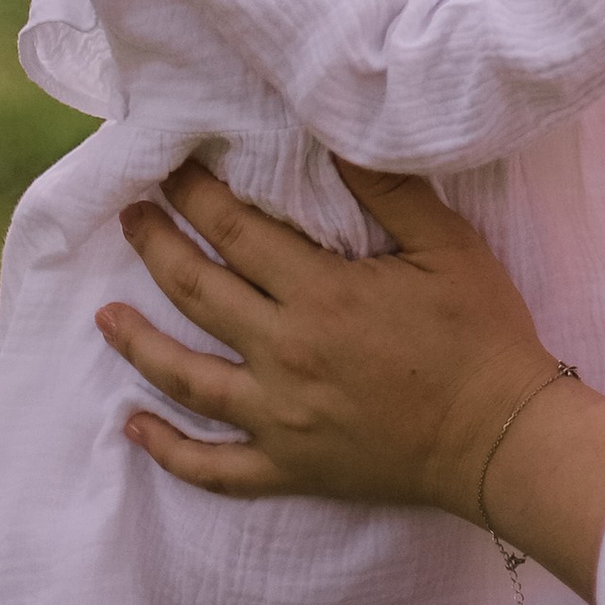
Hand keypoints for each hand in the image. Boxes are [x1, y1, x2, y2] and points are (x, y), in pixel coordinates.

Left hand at [100, 166, 604, 598]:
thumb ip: (389, 192)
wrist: (501, 438)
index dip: (196, 196)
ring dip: (138, 343)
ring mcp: (281, 418)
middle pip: (199, 291)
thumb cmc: (481, 332)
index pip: (237, 232)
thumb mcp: (448, 246)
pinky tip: (133, 429)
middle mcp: (286, 354)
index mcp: (321, 294)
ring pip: (187, 378)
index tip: (168, 167)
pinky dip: (167, 451)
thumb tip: (337, 136)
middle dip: (156, 246)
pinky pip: (212, 467)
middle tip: (127, 212)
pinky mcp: (290, 468)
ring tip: (102, 316)